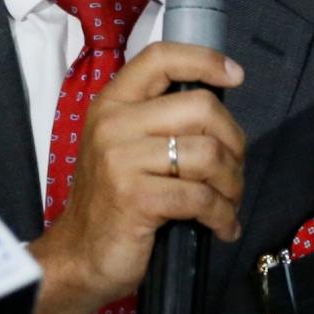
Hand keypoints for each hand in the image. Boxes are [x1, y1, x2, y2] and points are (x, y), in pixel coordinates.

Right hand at [28, 43, 244, 313]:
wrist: (79, 255)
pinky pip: (200, 197)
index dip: (204, 60)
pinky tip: (222, 226)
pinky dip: (222, 214)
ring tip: (228, 201)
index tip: (234, 75)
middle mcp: (113, 124)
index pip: (160, 58)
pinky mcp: (135, 198)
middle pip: (200, 108)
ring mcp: (121, 160)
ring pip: (208, 153)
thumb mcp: (124, 147)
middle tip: (233, 169)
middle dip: (233, 141)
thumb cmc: (111, 201)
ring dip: (231, 182)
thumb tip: (219, 114)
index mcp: (112, 104)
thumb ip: (158, 121)